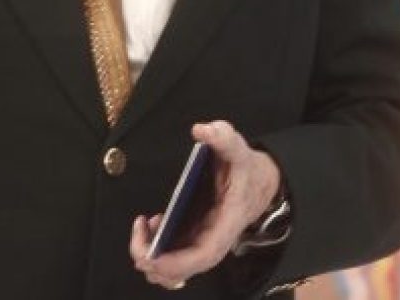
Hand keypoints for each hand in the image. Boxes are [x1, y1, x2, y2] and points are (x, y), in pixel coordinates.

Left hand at [129, 120, 280, 289]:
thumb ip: (222, 136)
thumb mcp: (238, 148)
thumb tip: (201, 130)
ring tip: (143, 226)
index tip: (152, 255)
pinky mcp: (197, 238)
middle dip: (155, 262)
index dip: (177, 262)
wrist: (261, 180)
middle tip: (138, 232)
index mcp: (227, 224)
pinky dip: (158, 249)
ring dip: (153, 258)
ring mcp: (205, 241)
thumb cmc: (247, 168)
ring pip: (177, 270)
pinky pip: (176, 256)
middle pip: (185, 269)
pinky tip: (152, 222)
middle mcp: (215, 240)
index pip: (204, 255)